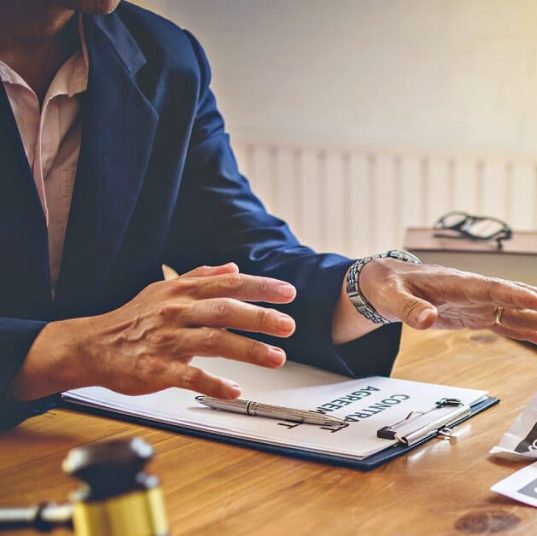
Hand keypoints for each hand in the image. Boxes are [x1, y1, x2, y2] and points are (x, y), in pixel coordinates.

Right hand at [12, 263, 297, 400]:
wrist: (91, 346)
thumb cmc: (134, 319)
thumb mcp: (166, 289)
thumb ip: (201, 277)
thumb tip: (233, 267)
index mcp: (183, 292)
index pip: (229, 285)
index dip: (260, 287)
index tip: (287, 293)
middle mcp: (177, 312)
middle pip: (225, 310)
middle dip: (260, 317)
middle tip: (288, 325)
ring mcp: (166, 340)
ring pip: (213, 341)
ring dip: (248, 350)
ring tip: (277, 358)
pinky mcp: (155, 368)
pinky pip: (188, 376)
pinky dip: (213, 383)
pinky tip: (235, 390)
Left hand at [335, 259, 536, 344]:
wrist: (385, 283)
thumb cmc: (388, 285)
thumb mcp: (391, 297)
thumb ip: (409, 309)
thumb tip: (428, 320)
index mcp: (458, 282)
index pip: (494, 288)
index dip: (518, 294)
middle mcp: (475, 291)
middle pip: (517, 295)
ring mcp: (478, 304)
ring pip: (518, 311)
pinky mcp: (475, 316)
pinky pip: (506, 325)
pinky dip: (527, 331)